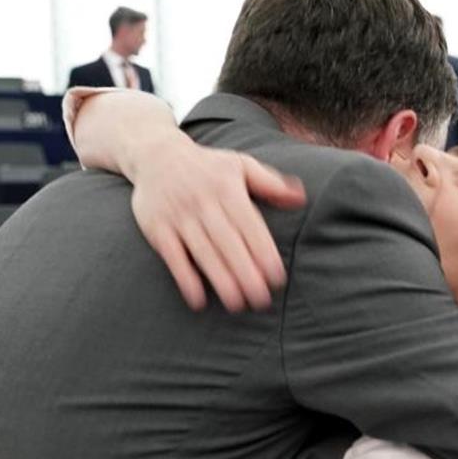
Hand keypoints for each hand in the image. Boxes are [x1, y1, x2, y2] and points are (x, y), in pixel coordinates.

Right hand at [130, 138, 305, 312]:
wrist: (156, 154)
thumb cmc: (207, 166)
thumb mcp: (240, 165)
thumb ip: (271, 183)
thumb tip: (301, 198)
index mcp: (227, 188)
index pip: (249, 225)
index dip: (263, 252)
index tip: (277, 277)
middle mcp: (203, 202)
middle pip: (228, 242)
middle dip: (245, 272)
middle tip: (261, 299)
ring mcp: (179, 216)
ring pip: (203, 252)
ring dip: (220, 279)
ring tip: (237, 304)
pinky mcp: (157, 227)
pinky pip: (173, 256)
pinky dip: (184, 278)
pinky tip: (198, 299)